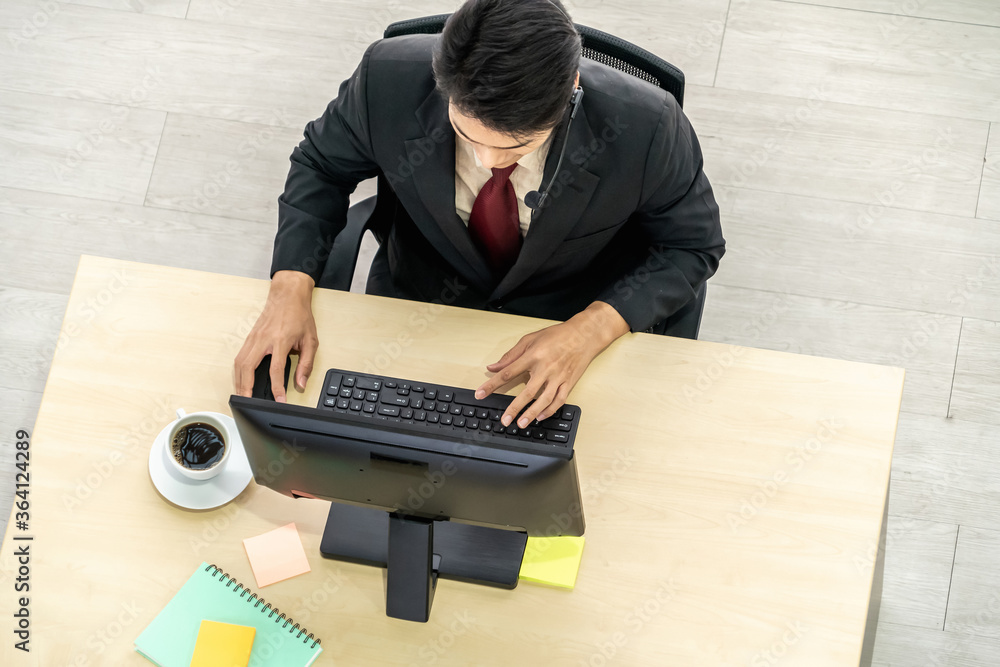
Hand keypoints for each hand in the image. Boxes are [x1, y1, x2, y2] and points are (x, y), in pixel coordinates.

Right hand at [233, 271, 318, 401]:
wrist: (287, 296)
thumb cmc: (299, 316)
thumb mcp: (311, 340)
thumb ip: (307, 364)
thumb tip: (301, 383)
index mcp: (281, 340)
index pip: (275, 369)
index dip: (277, 387)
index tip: (279, 400)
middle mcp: (263, 339)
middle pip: (248, 367)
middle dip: (246, 387)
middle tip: (247, 402)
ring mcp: (253, 338)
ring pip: (239, 363)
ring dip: (239, 381)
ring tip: (242, 396)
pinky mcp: (249, 338)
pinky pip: (239, 357)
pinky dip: (238, 372)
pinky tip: (241, 381)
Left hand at [475, 301, 629, 427]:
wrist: (584, 335)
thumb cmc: (557, 335)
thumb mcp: (530, 339)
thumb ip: (511, 355)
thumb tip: (493, 367)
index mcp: (533, 356)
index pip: (508, 372)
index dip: (492, 384)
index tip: (481, 394)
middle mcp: (546, 368)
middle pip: (527, 392)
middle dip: (514, 408)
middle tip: (504, 420)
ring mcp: (559, 377)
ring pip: (544, 400)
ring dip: (532, 413)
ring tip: (521, 424)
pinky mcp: (569, 382)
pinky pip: (559, 400)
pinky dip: (550, 410)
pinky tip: (540, 417)